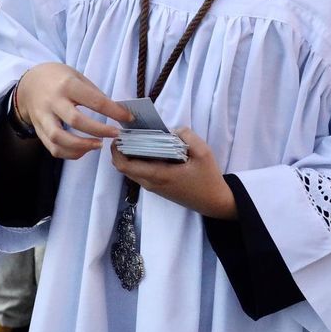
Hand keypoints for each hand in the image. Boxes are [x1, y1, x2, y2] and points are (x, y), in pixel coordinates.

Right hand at [14, 62, 132, 159]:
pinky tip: (83, 150)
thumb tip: (118, 112)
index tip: (128, 118)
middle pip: (75, 120)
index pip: (94, 101)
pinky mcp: (39, 130)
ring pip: (59, 138)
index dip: (114, 111)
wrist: (30, 83)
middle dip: (99, 130)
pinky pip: (53, 148)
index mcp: (67, 85)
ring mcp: (43, 117)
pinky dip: (70, 154)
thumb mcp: (78, 77)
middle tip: (115, 134)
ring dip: (81, 146)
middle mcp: (53, 101)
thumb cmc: (59, 79)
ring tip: (99, 145)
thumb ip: (94, 94)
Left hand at [110, 127, 235, 218]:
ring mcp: (154, 187)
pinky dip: (138, 161)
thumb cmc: (208, 178)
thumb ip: (187, 136)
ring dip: (129, 156)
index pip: (125, 165)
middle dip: (120, 151)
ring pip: (131, 171)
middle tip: (127, 134)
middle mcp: (151, 183)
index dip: (116, 151)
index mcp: (159, 174)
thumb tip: (171, 130)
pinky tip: (149, 149)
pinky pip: (140, 174)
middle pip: (123, 168)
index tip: (119, 136)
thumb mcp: (203, 152)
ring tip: (137, 139)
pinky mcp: (158, 188)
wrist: (213, 202)